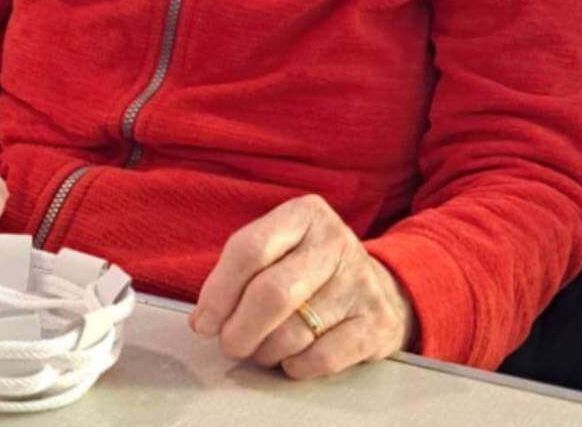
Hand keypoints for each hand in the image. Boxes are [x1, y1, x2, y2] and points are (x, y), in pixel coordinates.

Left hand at [189, 194, 416, 378]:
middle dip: (239, 329)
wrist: (377, 287)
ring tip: (262, 348)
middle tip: (229, 344)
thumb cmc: (309, 269)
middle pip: (271, 293)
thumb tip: (203, 320)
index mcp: (304, 214)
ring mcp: (361, 281)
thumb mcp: (278, 249)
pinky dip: (296, 366)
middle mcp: (334, 241)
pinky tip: (293, 357)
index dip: (219, 292)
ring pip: (293, 333)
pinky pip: (321, 358)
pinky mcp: (378, 322)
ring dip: (265, 351)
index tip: (204, 322)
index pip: (249, 249)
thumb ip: (239, 274)